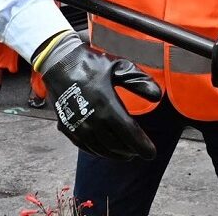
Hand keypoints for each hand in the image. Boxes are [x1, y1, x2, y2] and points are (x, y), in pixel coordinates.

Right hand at [34, 31, 160, 160]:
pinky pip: (85, 146)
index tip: (151, 154)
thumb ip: (139, 82)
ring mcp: (77, 126)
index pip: (129, 133)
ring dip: (116, 154)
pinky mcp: (67, 128)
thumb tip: (158, 96)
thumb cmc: (92, 64)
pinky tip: (106, 150)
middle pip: (116, 144)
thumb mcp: (119, 67)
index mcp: (106, 105)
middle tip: (140, 151)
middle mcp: (91, 119)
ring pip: (101, 149)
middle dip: (130, 150)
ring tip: (126, 153)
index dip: (142, 145)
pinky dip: (98, 151)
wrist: (59, 63)